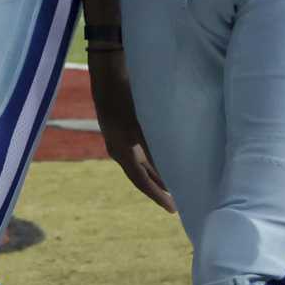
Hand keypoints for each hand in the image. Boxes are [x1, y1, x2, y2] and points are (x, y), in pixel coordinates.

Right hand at [89, 52, 173, 212]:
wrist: (108, 74)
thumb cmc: (126, 99)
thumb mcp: (142, 126)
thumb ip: (155, 149)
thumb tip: (172, 172)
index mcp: (122, 153)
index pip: (141, 182)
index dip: (157, 196)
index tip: (172, 209)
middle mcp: (119, 149)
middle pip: (141, 175)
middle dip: (158, 187)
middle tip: (175, 201)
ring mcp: (120, 138)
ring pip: (141, 162)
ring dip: (157, 173)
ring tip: (173, 182)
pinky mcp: (123, 126)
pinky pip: (140, 150)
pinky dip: (153, 158)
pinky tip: (164, 154)